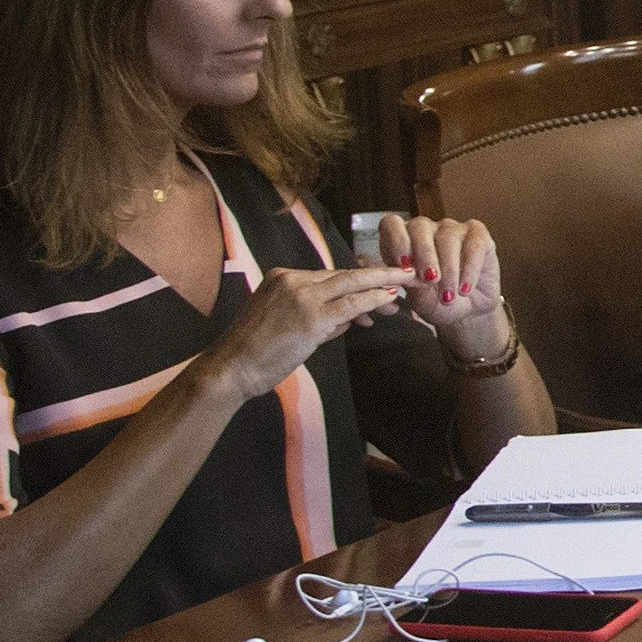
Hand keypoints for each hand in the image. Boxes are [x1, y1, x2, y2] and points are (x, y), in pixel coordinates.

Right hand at [196, 264, 415, 398]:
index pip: (331, 275)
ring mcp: (300, 297)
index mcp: (282, 277)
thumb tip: (350, 318)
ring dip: (383, 285)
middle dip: (380, 275)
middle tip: (409, 273)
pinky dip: (372, 300)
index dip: (361, 281)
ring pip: (352, 284)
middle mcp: (291, 280)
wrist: (231, 368)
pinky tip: (391, 299)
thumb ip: (317, 315)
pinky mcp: (310, 318)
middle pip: (345, 275)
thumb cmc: (256, 351)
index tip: (384, 282)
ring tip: (409, 284)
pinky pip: (350, 305)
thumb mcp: (285, 322)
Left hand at [360, 212, 513, 359]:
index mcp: (403, 240)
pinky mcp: (479, 235)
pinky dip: (470, 269)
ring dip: (449, 269)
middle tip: (431, 280)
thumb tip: (404, 271)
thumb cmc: (436, 302)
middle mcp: (427, 229)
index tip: (404, 264)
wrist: (467, 312)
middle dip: (425, 255)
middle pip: (420, 227)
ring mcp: (453, 229)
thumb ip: (408, 282)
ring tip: (449, 296)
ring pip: (448, 237)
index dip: (396, 240)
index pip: (392, 224)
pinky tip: (465, 288)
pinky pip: (474, 245)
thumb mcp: (417, 298)